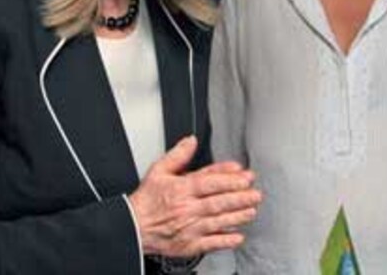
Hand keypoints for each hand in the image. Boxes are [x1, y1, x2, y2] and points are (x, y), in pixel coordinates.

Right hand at [128, 136, 260, 256]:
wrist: (132, 228)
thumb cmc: (146, 201)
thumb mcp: (158, 171)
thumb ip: (178, 156)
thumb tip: (191, 141)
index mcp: (180, 189)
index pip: (209, 182)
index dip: (230, 179)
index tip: (245, 176)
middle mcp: (186, 209)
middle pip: (218, 202)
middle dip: (240, 197)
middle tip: (255, 194)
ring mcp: (188, 228)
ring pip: (217, 221)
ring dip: (237, 216)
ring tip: (251, 211)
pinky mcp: (188, 245)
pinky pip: (210, 243)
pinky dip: (225, 240)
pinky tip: (237, 236)